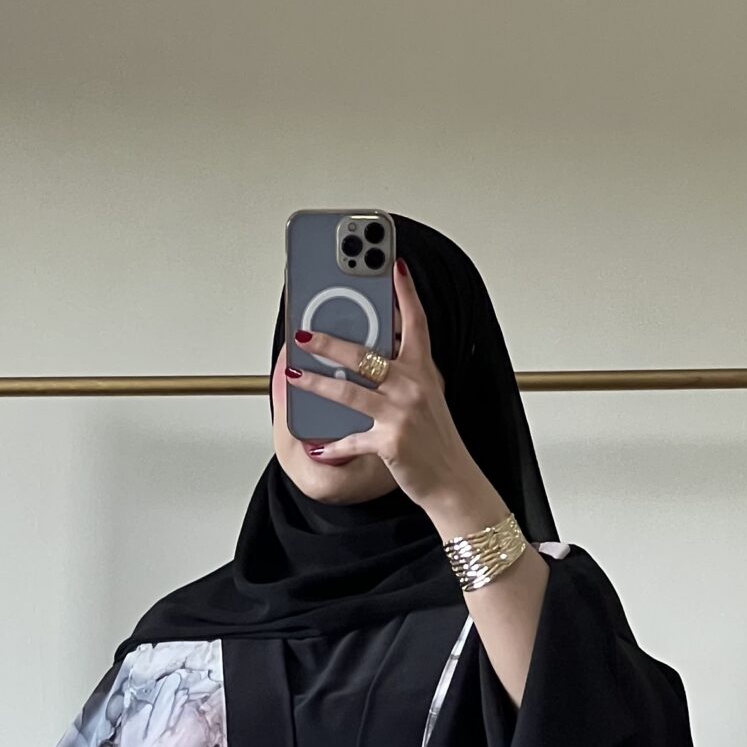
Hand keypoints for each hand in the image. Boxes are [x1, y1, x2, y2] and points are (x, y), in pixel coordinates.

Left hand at [283, 259, 507, 537]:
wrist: (453, 481)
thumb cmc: (436, 440)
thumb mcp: (427, 397)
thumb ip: (404, 373)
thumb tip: (369, 356)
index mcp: (423, 371)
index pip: (416, 323)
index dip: (405, 292)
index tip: (394, 265)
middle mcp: (413, 387)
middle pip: (365, 355)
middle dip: (329, 341)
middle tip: (303, 332)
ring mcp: (401, 414)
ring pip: (349, 391)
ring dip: (315, 382)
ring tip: (293, 373)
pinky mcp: (390, 442)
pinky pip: (353, 439)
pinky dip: (334, 444)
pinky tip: (318, 444)